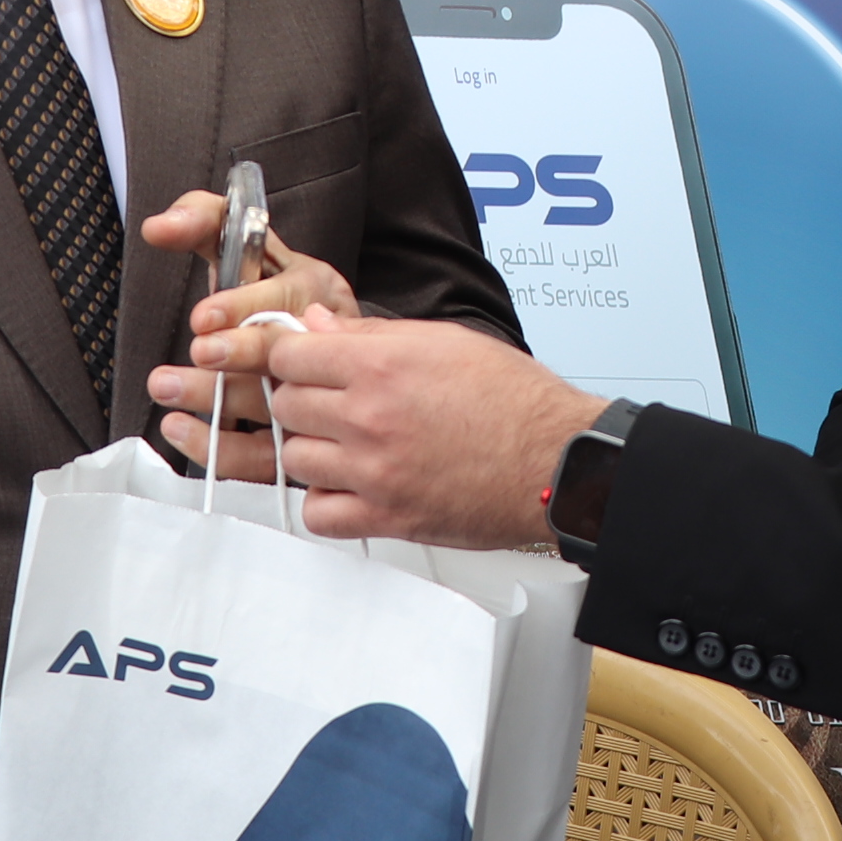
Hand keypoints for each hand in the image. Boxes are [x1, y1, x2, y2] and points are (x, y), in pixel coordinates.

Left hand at [139, 189, 359, 457]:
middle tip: (184, 363)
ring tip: (164, 389)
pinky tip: (182, 430)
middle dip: (233, 360)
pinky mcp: (308, 446)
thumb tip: (157, 227)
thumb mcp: (250, 246)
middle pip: (284, 360)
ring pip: (275, 415)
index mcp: (316, 290)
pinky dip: (221, 451)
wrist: (337, 354)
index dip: (244, 309)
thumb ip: (206, 224)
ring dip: (214, 408)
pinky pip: (268, 460)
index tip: (203, 318)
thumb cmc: (277, 293)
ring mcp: (322, 400)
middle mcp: (325, 345)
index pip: (288, 299)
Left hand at [241, 309, 608, 550]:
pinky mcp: (388, 517)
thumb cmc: (516, 401)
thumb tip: (319, 323)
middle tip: (329, 402)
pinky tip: (348, 486)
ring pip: (294, 458)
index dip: (291, 356)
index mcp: (382, 365)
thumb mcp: (446, 341)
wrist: (556, 461)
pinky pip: (318, 514)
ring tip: (344, 444)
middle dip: (302, 400)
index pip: (290, 355)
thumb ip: (372, 333)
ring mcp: (375, 470)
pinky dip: (325, 501)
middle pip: (286, 405)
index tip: (301, 363)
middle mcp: (371, 417)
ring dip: (313, 450)